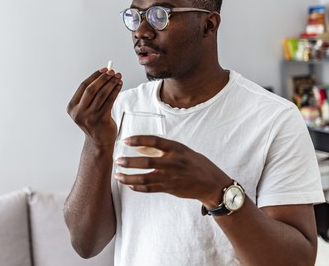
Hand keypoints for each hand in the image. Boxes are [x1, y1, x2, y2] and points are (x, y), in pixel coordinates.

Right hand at [67, 67, 122, 146]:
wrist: (99, 142)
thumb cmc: (94, 122)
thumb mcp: (87, 108)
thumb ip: (93, 93)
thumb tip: (105, 73)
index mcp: (72, 107)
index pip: (83, 86)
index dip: (94, 76)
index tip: (104, 69)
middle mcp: (79, 112)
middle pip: (91, 89)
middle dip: (103, 78)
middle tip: (113, 71)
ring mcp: (89, 117)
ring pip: (102, 94)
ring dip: (111, 83)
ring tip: (118, 77)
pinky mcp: (101, 120)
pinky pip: (109, 101)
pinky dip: (115, 91)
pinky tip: (119, 85)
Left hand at [114, 135, 230, 205]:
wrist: (210, 183)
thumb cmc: (195, 163)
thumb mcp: (182, 150)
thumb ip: (164, 149)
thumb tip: (140, 147)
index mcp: (176, 148)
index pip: (154, 141)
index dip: (139, 140)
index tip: (126, 140)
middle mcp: (173, 162)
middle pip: (146, 162)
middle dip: (129, 162)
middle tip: (117, 161)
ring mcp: (171, 177)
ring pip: (144, 178)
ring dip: (129, 177)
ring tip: (118, 176)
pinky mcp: (169, 188)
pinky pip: (149, 189)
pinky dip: (137, 187)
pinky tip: (129, 184)